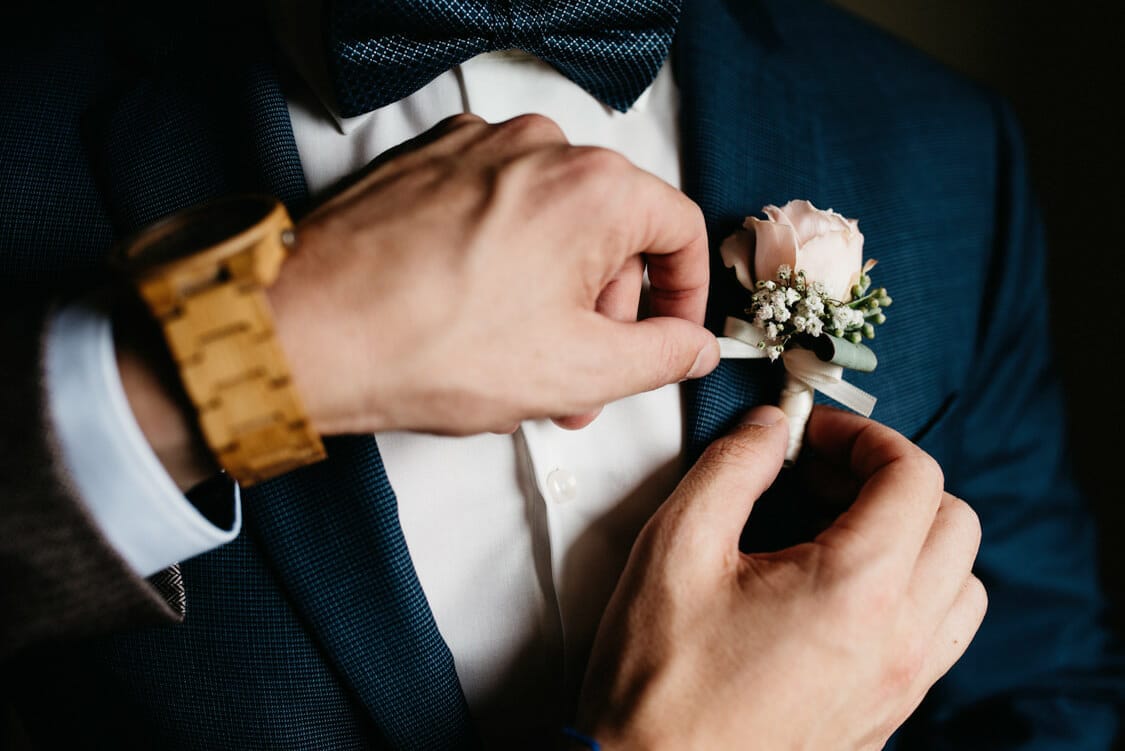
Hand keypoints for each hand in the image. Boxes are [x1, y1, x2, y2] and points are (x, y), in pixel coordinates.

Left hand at [268, 112, 718, 435]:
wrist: (306, 332)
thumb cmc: (427, 345)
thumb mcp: (579, 372)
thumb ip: (661, 355)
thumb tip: (693, 347)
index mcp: (594, 188)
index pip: (680, 230)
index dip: (686, 295)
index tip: (670, 335)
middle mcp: (538, 148)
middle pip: (611, 229)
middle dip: (607, 311)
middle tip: (584, 377)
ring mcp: (476, 148)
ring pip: (551, 222)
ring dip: (555, 293)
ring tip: (523, 361)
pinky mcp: (426, 162)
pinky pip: (495, 209)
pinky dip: (504, 261)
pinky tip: (476, 317)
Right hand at [573, 405, 985, 749]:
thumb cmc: (659, 680)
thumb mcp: (676, 547)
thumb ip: (731, 467)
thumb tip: (770, 428)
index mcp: (857, 590)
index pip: (912, 477)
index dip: (865, 435)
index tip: (815, 435)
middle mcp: (899, 641)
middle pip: (954, 522)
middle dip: (892, 480)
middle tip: (821, 476)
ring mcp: (899, 687)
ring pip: (961, 585)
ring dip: (913, 539)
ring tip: (837, 532)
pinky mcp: (884, 718)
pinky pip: (936, 639)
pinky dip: (909, 594)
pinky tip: (836, 593)